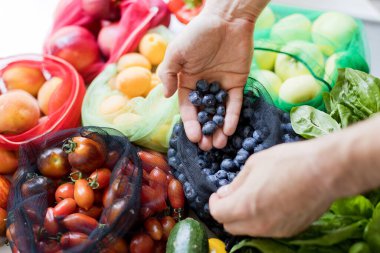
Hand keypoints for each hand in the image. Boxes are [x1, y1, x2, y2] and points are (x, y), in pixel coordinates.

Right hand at [158, 10, 253, 150]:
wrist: (227, 19)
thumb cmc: (198, 34)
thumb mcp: (177, 52)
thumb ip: (168, 73)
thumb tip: (167, 95)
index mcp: (187, 82)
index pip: (188, 108)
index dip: (190, 124)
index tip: (193, 138)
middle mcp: (204, 87)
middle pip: (204, 114)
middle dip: (205, 131)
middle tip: (207, 148)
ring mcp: (221, 86)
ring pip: (219, 113)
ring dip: (219, 129)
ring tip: (219, 144)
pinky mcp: (237, 83)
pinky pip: (234, 103)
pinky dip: (233, 116)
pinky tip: (231, 129)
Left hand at [209, 141, 336, 236]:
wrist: (326, 170)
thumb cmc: (290, 161)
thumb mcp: (255, 164)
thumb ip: (236, 183)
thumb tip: (225, 193)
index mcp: (245, 205)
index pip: (218, 213)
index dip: (214, 202)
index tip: (218, 194)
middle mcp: (258, 224)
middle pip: (230, 226)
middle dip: (226, 211)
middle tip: (232, 196)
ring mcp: (276, 230)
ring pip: (249, 229)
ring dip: (243, 217)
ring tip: (253, 196)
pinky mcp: (290, 231)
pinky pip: (267, 229)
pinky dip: (261, 219)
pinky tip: (270, 202)